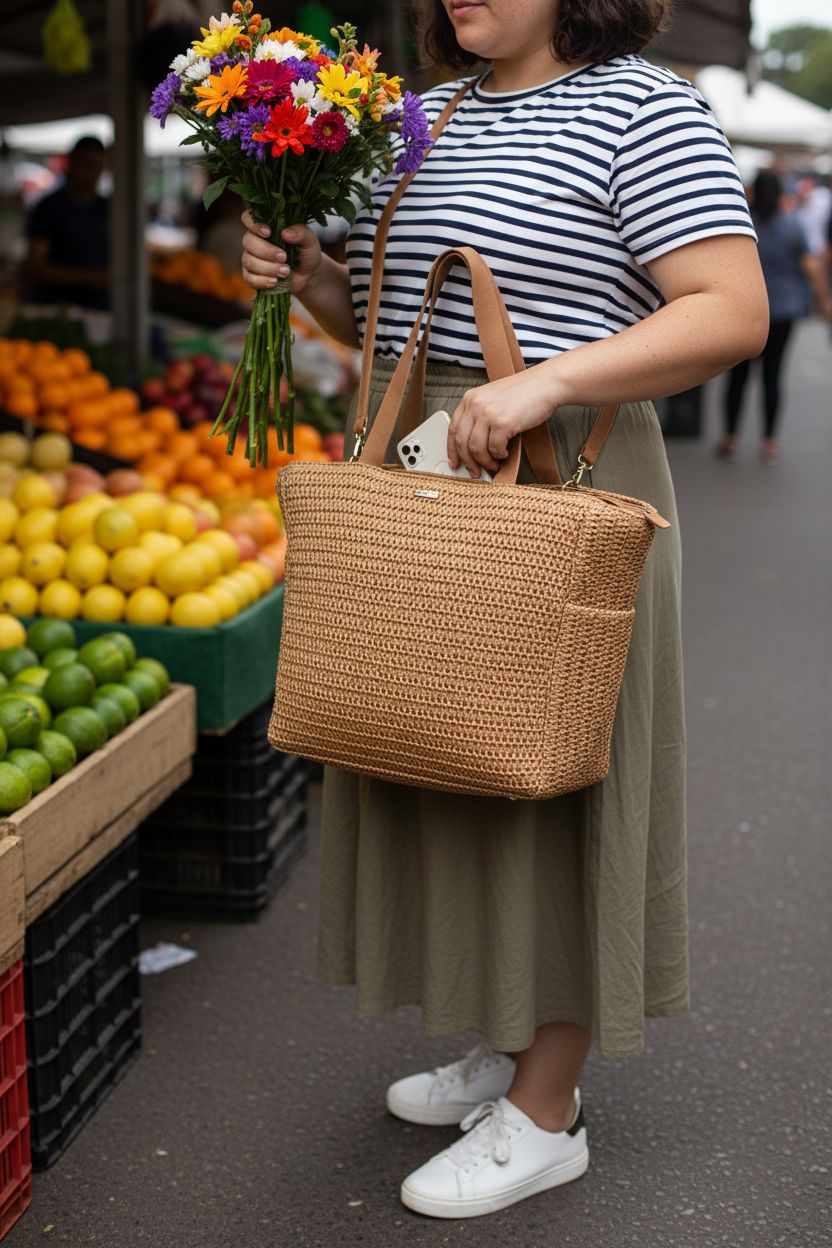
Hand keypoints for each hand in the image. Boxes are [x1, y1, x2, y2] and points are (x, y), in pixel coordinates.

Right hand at [240, 210, 322, 296]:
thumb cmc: (306, 252)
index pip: (248, 218)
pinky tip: (275, 282)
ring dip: (267, 268)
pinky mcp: (252, 276)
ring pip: (249, 261)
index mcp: (265, 226)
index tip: (268, 232)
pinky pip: (249, 279)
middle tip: (284, 257)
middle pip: (248, 241)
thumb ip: (301, 232)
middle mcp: (254, 241)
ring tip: (285, 272)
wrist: (309, 275)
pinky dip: (262, 281)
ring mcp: (251, 259)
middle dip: (266, 251)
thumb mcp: (309, 240)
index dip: (253, 224)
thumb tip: (285, 233)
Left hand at [447, 364, 561, 476]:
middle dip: (468, 461)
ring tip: (493, 464)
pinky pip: (494, 449)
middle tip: (475, 471)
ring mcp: (488, 413)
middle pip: (462, 441)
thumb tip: (472, 445)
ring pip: (476, 449)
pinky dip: (499, 455)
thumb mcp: (493, 398)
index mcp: (470, 398)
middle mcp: (475, 404)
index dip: (452, 450)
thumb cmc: (524, 393)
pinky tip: (505, 453)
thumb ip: (479, 416)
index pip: (452, 429)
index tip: (455, 462)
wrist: (546, 384)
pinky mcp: (502, 423)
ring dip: (485, 461)